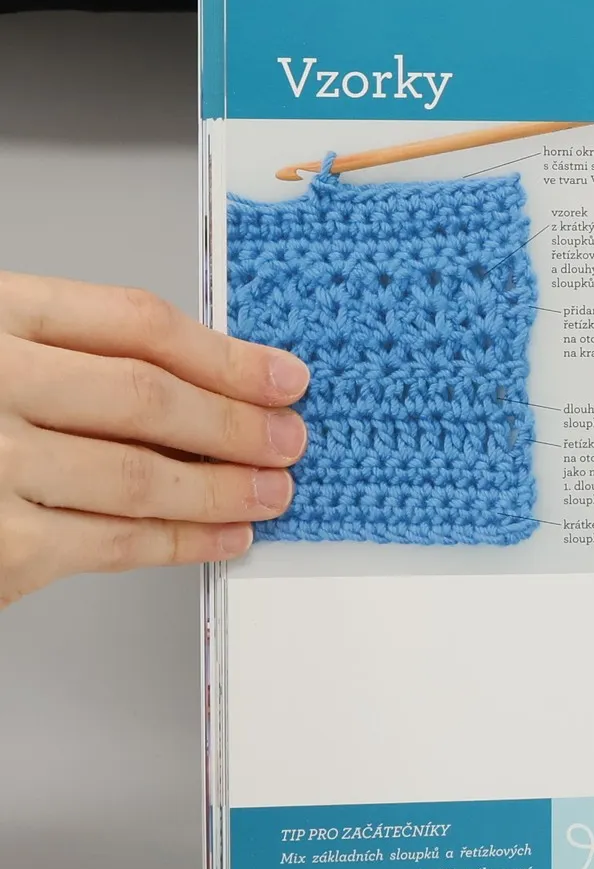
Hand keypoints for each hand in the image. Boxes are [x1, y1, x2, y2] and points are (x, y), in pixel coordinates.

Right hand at [0, 272, 307, 607]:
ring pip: (140, 478)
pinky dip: (184, 543)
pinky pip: (112, 544)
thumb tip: (211, 383)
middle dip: (236, 423)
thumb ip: (76, 354)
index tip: (284, 376)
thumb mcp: (1, 349)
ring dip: (224, 489)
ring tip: (273, 490)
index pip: (134, 324)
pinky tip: (223, 536)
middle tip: (290, 439)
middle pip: (145, 399)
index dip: (226, 354)